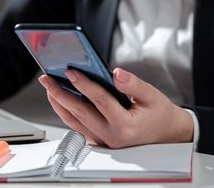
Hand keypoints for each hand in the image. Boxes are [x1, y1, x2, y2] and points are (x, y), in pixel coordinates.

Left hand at [38, 68, 193, 147]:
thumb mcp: (152, 96)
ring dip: (58, 102)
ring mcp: (102, 141)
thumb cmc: (159, 115)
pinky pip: (76, 125)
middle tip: (47, 77)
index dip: (84, 84)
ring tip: (48, 85)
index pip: (100, 101)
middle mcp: (111, 137)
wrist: (166, 135)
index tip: (70, 71)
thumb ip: (133, 84)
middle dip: (60, 93)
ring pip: (73, 121)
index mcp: (125, 126)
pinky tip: (59, 97)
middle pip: (79, 112)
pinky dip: (65, 111)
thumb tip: (115, 73)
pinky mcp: (97, 141)